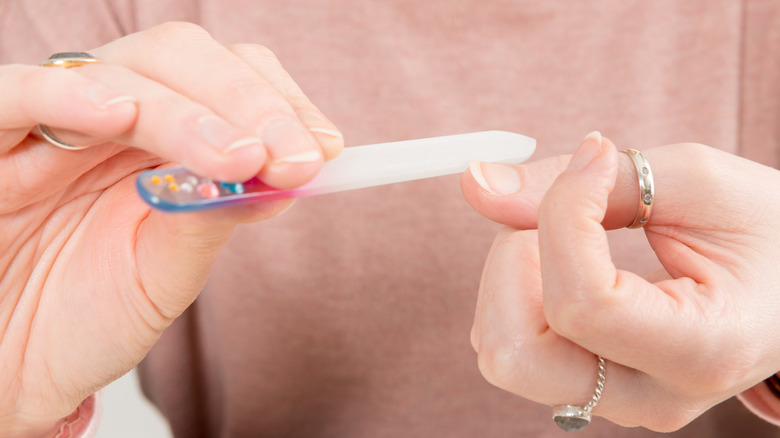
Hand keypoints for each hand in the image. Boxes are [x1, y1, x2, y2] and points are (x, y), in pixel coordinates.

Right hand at [0, 22, 342, 435]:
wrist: (13, 369)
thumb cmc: (87, 319)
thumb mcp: (166, 273)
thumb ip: (214, 217)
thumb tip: (291, 174)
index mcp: (161, 140)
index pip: (229, 82)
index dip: (280, 104)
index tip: (324, 149)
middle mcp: (109, 118)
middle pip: (182, 58)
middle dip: (249, 103)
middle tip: (292, 156)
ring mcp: (48, 124)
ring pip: (120, 71)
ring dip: (188, 109)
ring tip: (237, 156)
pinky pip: (14, 95)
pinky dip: (67, 96)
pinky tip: (120, 115)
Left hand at [461, 132, 779, 430]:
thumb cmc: (766, 230)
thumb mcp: (697, 183)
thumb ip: (587, 183)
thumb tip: (475, 181)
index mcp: (703, 350)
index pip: (582, 303)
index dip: (562, 217)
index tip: (595, 160)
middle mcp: (651, 396)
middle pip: (514, 354)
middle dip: (511, 265)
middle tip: (562, 212)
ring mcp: (616, 400)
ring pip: (501, 350)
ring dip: (509, 276)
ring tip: (573, 236)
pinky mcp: (589, 387)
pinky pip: (513, 343)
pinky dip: (516, 292)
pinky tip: (566, 263)